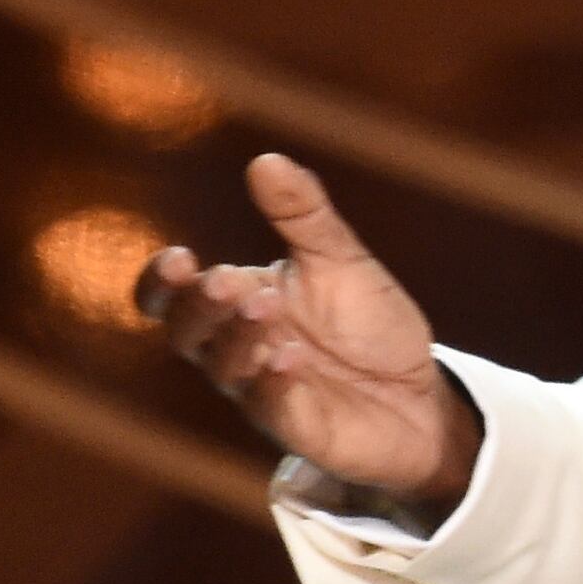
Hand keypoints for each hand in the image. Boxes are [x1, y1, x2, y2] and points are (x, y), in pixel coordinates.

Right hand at [133, 153, 479, 506]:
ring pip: (223, 366)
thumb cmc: (369, 327)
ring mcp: (261, 390)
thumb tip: (265, 158)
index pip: (172, 296)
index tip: (180, 258)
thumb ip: (303, 215)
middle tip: (226, 280)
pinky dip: (273, 380)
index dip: (161, 281)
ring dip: (238, 335)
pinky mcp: (295, 424)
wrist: (421, 395)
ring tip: (265, 306)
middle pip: (186, 331)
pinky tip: (291, 358)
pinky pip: (268, 406)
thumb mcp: (341, 260)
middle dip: (199, 304)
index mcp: (239, 302)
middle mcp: (238, 348)